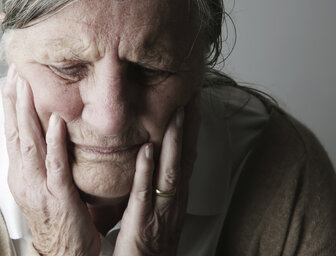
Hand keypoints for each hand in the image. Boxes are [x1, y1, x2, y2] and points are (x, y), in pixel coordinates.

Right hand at [2, 65, 100, 255]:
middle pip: (16, 132)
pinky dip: (54, 142)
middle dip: (15, 100)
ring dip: (28, 113)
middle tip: (15, 72)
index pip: (12, 132)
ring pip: (29, 143)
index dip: (11, 106)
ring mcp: (38, 186)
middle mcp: (24, 176)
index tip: (12, 80)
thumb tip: (47, 130)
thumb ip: (42, 158)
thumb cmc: (56, 217)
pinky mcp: (57, 195)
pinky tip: (56, 122)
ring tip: (26, 85)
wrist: (63, 252)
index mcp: (21, 173)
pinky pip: (55, 165)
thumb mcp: (42, 184)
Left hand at [113, 95, 200, 255]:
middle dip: (189, 125)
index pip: (187, 153)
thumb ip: (157, 180)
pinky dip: (147, 170)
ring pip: (170, 169)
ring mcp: (161, 208)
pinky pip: (145, 193)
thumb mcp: (159, 205)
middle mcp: (174, 198)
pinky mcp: (143, 220)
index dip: (191, 127)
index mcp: (176, 193)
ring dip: (174, 140)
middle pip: (186, 156)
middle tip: (191, 95)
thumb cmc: (151, 239)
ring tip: (176, 112)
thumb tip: (151, 155)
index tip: (192, 100)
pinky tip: (147, 150)